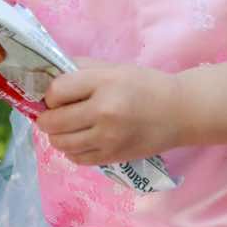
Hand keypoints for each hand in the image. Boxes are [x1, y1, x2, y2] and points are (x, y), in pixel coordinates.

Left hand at [38, 63, 189, 163]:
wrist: (179, 112)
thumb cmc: (145, 85)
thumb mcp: (114, 68)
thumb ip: (81, 69)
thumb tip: (48, 76)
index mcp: (104, 84)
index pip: (56, 92)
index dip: (50, 95)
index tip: (57, 96)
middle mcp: (104, 112)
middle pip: (53, 121)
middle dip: (47, 118)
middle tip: (53, 114)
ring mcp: (108, 138)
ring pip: (61, 143)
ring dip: (57, 136)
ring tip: (65, 128)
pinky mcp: (112, 157)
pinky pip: (77, 158)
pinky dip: (72, 150)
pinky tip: (81, 140)